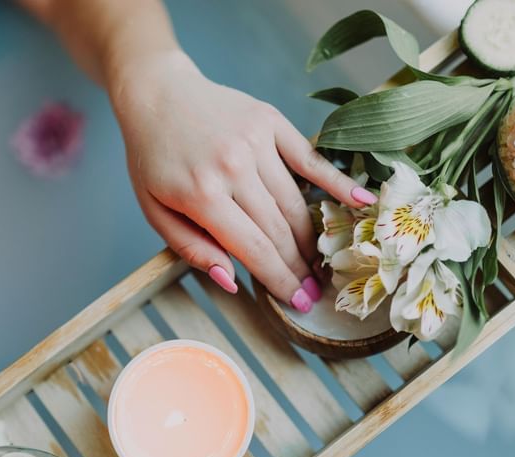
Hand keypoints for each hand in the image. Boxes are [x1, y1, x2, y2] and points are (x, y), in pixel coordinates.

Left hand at [110, 51, 376, 311]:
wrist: (156, 94)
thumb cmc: (153, 158)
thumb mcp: (154, 211)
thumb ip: (191, 248)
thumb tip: (232, 281)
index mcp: (201, 195)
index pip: (254, 249)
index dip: (280, 281)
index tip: (298, 303)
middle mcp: (233, 167)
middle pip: (279, 230)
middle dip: (299, 268)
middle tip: (314, 292)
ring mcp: (255, 142)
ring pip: (295, 202)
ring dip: (311, 239)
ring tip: (320, 263)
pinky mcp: (270, 121)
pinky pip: (310, 158)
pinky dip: (337, 182)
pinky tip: (361, 202)